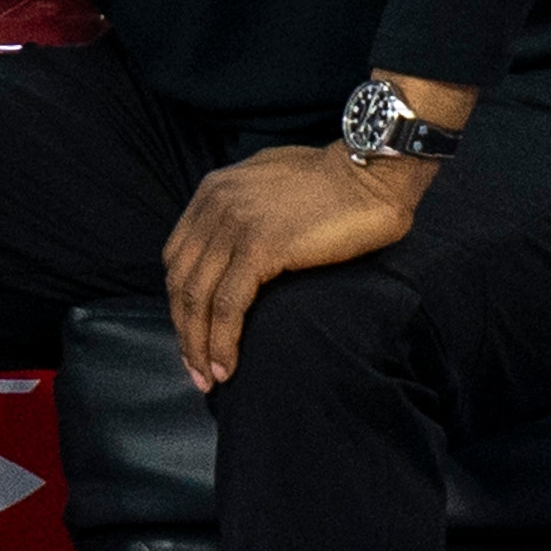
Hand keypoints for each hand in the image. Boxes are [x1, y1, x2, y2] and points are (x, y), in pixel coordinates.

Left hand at [163, 145, 426, 392]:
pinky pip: (228, 305)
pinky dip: (222, 341)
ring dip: (199, 345)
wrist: (372, 173)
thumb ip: (241, 208)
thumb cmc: (334, 183)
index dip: (180, 304)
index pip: (178, 259)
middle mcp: (215, 205)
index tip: (192, 336)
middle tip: (196, 370)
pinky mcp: (261, 246)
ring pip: (199, 298)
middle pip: (181, 282)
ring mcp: (235, 225)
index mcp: (212, 191)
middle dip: (185, 332)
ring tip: (209, 378)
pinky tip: (228, 366)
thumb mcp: (268, 184)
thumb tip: (231, 245)